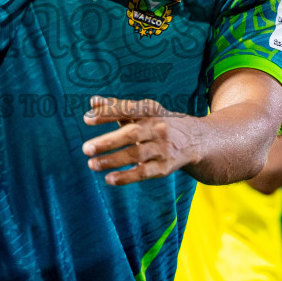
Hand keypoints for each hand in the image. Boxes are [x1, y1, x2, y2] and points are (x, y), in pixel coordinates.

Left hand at [81, 97, 197, 186]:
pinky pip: (143, 173)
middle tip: (86, 149)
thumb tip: (93, 101)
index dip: (108, 114)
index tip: (86, 119)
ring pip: (136, 155)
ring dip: (112, 161)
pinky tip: (109, 179)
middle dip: (108, 142)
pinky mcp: (165, 167)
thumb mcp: (143, 112)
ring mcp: (162, 148)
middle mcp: (158, 128)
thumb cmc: (159, 123)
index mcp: (150, 111)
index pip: (127, 110)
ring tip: (92, 164)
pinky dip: (126, 177)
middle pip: (131, 134)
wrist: (196, 140)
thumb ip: (117, 107)